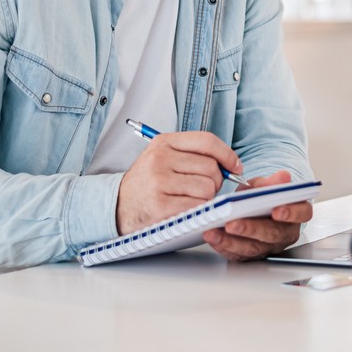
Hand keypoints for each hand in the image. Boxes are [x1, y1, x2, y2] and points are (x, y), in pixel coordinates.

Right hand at [116, 131, 241, 234]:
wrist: (115, 205)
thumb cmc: (147, 183)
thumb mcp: (163, 158)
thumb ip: (193, 155)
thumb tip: (232, 164)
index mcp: (164, 142)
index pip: (207, 141)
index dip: (227, 154)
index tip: (236, 166)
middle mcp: (160, 159)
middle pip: (211, 168)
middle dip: (216, 182)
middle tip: (204, 189)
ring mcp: (159, 182)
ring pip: (207, 188)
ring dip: (207, 198)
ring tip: (191, 199)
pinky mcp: (160, 205)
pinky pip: (197, 206)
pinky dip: (199, 210)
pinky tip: (187, 210)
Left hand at [202, 171, 312, 260]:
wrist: (254, 210)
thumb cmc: (263, 197)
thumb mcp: (266, 185)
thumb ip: (272, 182)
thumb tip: (283, 176)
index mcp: (296, 213)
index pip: (302, 214)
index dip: (291, 213)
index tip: (277, 210)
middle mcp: (285, 233)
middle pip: (273, 234)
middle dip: (251, 228)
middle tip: (233, 223)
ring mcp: (268, 247)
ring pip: (253, 248)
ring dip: (232, 240)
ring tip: (215, 231)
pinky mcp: (251, 256)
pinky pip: (237, 254)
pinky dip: (222, 245)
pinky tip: (212, 236)